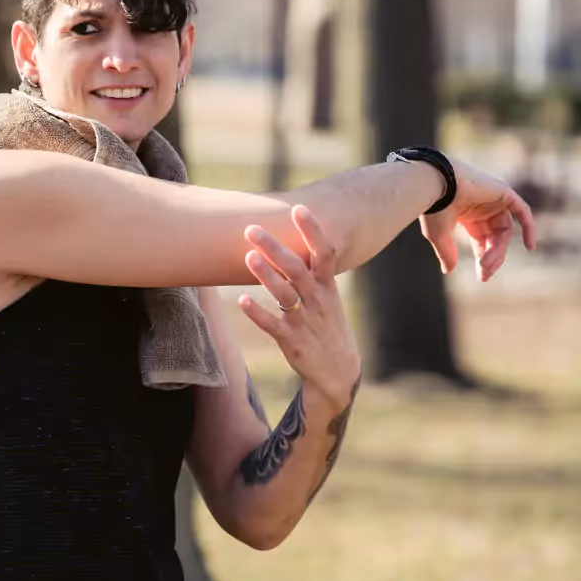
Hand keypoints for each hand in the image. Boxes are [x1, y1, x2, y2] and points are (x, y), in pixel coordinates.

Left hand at [238, 206, 361, 411]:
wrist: (338, 371)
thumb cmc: (326, 325)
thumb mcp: (326, 297)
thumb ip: (310, 271)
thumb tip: (288, 241)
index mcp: (327, 287)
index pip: (324, 253)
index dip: (312, 231)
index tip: (298, 208)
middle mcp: (318, 300)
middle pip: (297, 268)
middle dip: (275, 247)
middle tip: (252, 228)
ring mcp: (305, 321)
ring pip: (285, 294)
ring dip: (266, 275)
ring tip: (248, 257)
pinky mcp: (292, 341)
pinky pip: (273, 324)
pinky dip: (258, 312)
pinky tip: (242, 300)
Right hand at [420, 158, 536, 282]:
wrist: (434, 185)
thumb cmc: (434, 209)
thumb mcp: (439, 236)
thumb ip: (447, 253)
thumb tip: (449, 271)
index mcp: (466, 214)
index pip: (482, 239)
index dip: (483, 258)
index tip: (482, 276)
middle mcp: (482, 206)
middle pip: (495, 237)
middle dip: (491, 257)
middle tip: (484, 274)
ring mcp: (494, 198)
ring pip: (505, 230)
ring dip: (498, 250)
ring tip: (487, 264)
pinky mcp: (503, 191)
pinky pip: (522, 211)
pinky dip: (529, 228)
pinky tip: (530, 247)